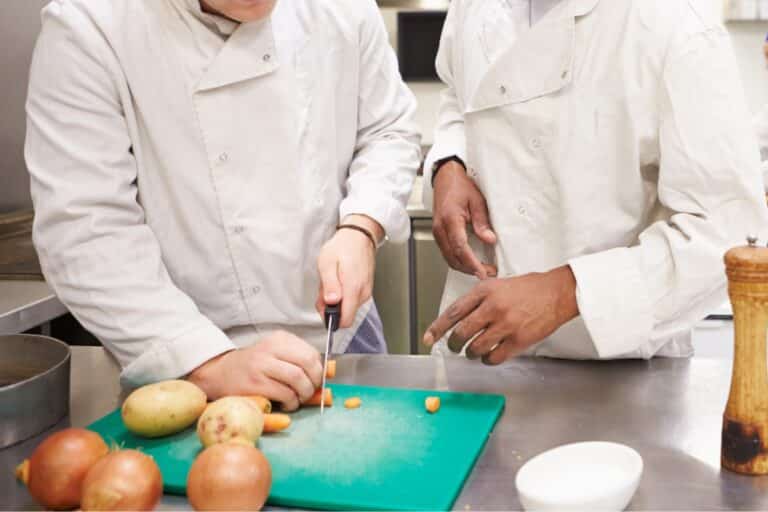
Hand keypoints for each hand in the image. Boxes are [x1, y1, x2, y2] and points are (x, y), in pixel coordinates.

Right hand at [187, 331, 322, 410]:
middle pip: (308, 362)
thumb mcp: (275, 355)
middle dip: (315, 381)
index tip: (315, 380)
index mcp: (279, 339)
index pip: (311, 352)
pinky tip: (287, 404)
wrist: (219, 373)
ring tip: (298, 399)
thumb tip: (327, 373)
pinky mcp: (255, 383)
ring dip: (304, 394)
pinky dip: (292, 403)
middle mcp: (271, 348)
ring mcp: (262, 365)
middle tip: (310, 391)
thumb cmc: (253, 367)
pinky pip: (285, 394)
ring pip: (298, 378)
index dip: (319, 370)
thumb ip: (297, 360)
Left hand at [316, 214, 381, 328]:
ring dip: (337, 300)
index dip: (331, 318)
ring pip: (348, 308)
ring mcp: (366, 292)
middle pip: (346, 315)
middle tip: (323, 290)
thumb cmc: (342, 247)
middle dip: (331, 308)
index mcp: (353, 288)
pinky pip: (352, 300)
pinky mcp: (366, 289)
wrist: (359, 236)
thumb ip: (329, 285)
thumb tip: (331, 302)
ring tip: (331, 282)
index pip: (345, 320)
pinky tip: (339, 281)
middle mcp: (362, 293)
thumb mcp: (327, 262)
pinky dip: (343, 295)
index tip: (323, 306)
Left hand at [423, 266, 578, 364]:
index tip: (428, 338)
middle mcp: (493, 307)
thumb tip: (458, 319)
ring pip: (476, 348)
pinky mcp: (519, 340)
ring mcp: (506, 324)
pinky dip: (488, 359)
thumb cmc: (528, 288)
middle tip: (454, 347)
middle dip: (453, 344)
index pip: (453, 312)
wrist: (557, 292)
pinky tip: (490, 355)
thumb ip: (478, 299)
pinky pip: (494, 357)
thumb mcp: (498, 284)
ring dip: (471, 353)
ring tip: (474, 351)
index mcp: (485, 291)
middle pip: (461, 333)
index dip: (437, 328)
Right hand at [433, 161, 497, 278]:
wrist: (445, 178)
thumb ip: (482, 222)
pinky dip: (459, 261)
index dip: (472, 263)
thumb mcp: (477, 200)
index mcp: (450, 219)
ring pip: (449, 258)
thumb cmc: (460, 186)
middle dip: (470, 269)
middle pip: (453, 258)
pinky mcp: (439, 235)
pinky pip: (447, 253)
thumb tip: (489, 239)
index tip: (483, 272)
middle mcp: (440, 229)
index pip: (461, 247)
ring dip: (464, 267)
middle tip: (488, 272)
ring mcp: (437, 233)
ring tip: (481, 269)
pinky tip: (470, 262)